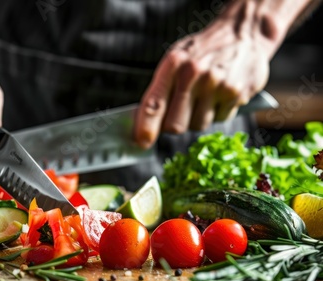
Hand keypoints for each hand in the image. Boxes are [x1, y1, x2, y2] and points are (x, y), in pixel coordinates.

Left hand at [134, 17, 270, 147]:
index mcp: (173, 64)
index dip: (146, 127)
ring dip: (198, 118)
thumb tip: (143, 122)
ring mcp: (216, 84)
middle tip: (179, 113)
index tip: (142, 143)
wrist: (243, 32)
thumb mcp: (176, 59)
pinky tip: (221, 94)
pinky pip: (220, 119)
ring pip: (197, 125)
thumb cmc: (202, 51)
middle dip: (174, 126)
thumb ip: (161, 88)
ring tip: (205, 96)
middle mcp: (193, 74)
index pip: (154, 103)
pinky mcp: (236, 93)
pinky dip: (219, 112)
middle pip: (175, 125)